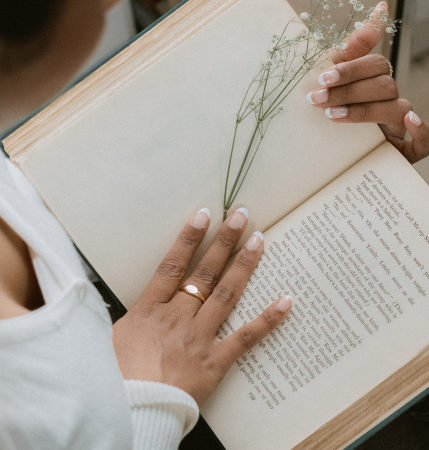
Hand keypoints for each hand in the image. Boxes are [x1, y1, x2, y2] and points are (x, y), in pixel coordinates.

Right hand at [112, 208, 292, 404]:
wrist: (130, 414)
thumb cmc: (115, 379)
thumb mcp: (109, 340)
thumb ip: (123, 316)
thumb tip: (119, 301)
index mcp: (150, 311)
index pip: (172, 265)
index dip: (189, 238)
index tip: (203, 215)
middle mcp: (177, 318)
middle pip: (204, 273)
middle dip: (223, 242)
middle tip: (240, 216)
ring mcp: (198, 338)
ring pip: (225, 295)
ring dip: (243, 266)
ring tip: (258, 241)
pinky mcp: (214, 362)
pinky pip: (245, 338)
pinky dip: (267, 319)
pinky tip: (285, 301)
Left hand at [306, 1, 428, 163]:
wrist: (326, 154)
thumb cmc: (333, 109)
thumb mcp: (335, 80)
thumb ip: (352, 48)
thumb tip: (381, 7)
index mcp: (375, 82)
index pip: (375, 65)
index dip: (351, 69)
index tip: (324, 78)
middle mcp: (389, 100)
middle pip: (383, 86)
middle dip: (348, 92)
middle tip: (317, 99)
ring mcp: (398, 124)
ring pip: (396, 110)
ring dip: (365, 112)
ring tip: (332, 115)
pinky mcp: (404, 149)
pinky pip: (423, 142)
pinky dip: (422, 131)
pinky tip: (408, 123)